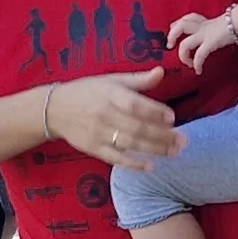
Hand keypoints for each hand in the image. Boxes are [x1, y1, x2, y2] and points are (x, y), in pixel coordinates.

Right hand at [48, 68, 183, 170]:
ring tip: (174, 152)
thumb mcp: (110, 80)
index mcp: (110, 94)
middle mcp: (105, 114)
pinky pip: (116, 158)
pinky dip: (133, 163)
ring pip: (130, 143)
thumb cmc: (87, 91)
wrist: (54, 109)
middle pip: (137, 127)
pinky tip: (150, 166)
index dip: (155, 111)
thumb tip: (162, 72)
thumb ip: (137, 80)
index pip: (136, 105)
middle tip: (183, 140)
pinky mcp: (94, 148)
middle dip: (162, 135)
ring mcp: (99, 133)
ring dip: (154, 149)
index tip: (172, 118)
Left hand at [169, 13, 237, 70]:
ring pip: (185, 43)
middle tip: (170, 45)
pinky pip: (199, 55)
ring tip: (187, 63)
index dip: (177, 24)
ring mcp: (204, 35)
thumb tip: (224, 33)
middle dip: (171, 35)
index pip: (188, 18)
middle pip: (180, 26)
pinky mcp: (210, 43)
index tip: (172, 29)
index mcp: (205, 22)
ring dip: (182, 55)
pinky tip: (198, 70)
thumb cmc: (237, 22)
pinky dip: (197, 64)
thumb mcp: (224, 23)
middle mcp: (202, 27)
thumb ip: (218, 28)